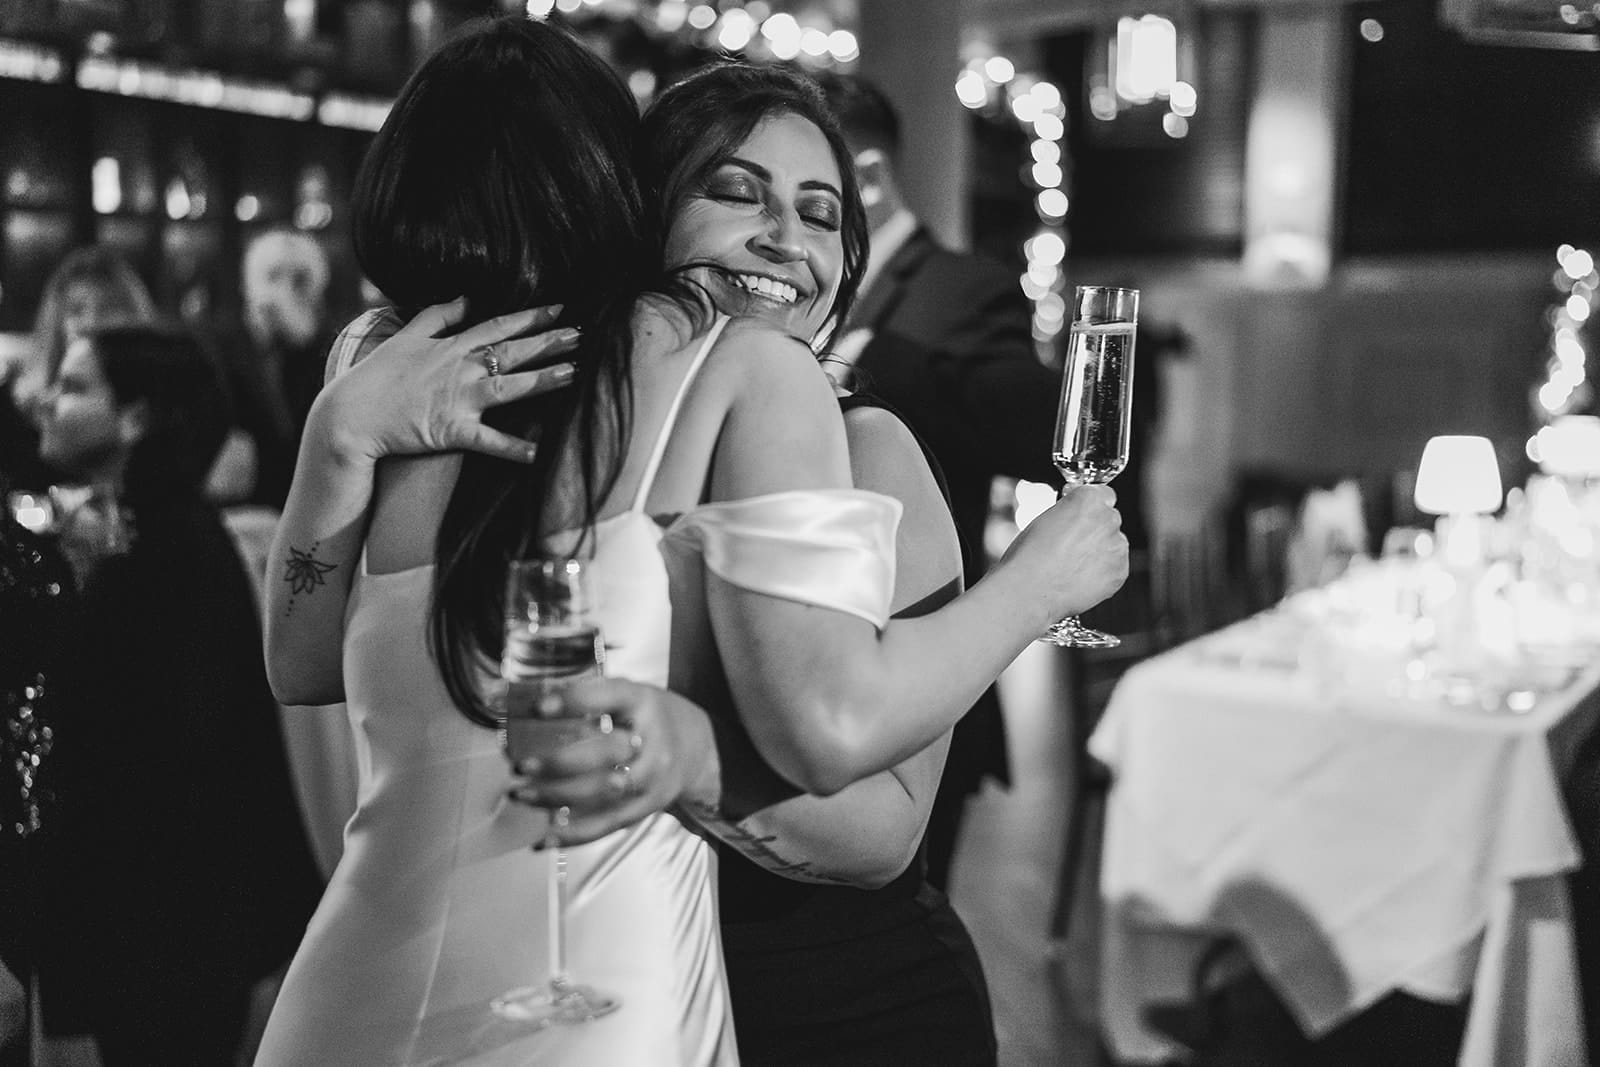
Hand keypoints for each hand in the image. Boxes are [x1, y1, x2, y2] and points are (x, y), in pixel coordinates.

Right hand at [315, 298, 581, 464]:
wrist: (351, 415)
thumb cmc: (377, 376)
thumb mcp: (406, 335)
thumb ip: (437, 314)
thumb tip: (466, 296)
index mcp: (451, 346)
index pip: (499, 326)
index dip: (532, 316)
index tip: (561, 308)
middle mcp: (460, 369)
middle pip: (512, 351)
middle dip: (549, 341)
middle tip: (582, 334)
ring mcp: (458, 399)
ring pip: (509, 386)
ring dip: (543, 379)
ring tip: (575, 373)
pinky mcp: (451, 430)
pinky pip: (488, 440)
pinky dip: (513, 448)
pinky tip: (539, 452)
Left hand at [507, 679, 715, 845]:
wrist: (699, 749)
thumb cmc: (647, 717)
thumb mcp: (628, 695)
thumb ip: (586, 698)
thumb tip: (522, 701)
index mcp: (642, 701)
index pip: (610, 696)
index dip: (574, 701)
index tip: (538, 707)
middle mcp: (651, 740)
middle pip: (607, 753)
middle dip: (560, 763)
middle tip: (521, 766)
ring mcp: (653, 777)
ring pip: (605, 793)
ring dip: (558, 798)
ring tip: (521, 795)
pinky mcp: (648, 807)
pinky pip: (608, 824)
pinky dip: (574, 835)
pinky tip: (542, 838)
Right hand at [997, 483, 1128, 622]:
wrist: (1030, 590)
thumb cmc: (1029, 555)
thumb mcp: (1044, 519)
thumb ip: (1069, 512)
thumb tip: (1077, 517)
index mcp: (1088, 500)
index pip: (1104, 494)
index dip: (1091, 507)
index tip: (1083, 516)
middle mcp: (1108, 519)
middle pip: (1110, 519)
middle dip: (1096, 529)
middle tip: (1073, 546)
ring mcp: (1117, 546)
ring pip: (1115, 544)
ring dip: (1101, 551)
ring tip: (1074, 566)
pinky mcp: (1119, 572)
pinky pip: (1116, 567)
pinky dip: (1103, 572)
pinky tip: (1081, 578)